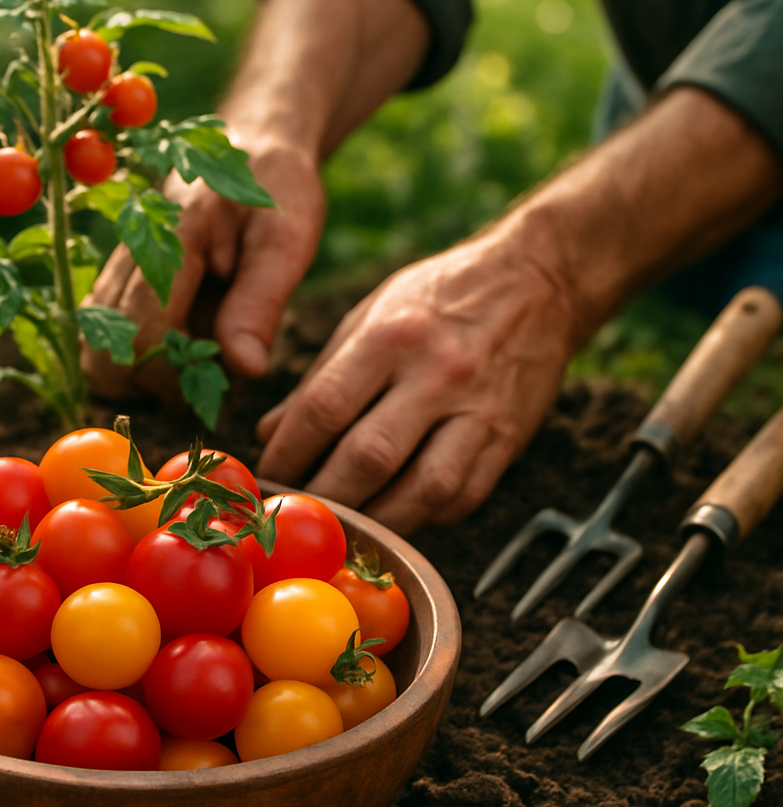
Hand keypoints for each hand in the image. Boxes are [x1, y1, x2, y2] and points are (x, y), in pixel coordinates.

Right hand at [80, 134, 325, 400]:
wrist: (253, 146)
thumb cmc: (276, 188)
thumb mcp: (287, 239)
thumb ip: (261, 303)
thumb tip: (243, 370)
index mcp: (168, 241)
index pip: (141, 335)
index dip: (176, 375)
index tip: (218, 378)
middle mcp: (128, 255)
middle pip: (102, 358)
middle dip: (150, 384)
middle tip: (204, 373)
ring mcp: (118, 268)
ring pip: (97, 353)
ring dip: (143, 373)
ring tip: (197, 355)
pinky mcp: (120, 279)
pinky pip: (108, 335)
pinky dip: (140, 355)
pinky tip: (185, 340)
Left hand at [255, 230, 576, 535]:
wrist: (539, 281)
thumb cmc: (439, 298)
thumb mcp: (370, 315)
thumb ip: (320, 376)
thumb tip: (270, 432)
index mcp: (392, 337)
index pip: (325, 408)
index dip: (288, 452)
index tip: (268, 475)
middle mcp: (438, 375)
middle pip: (370, 458)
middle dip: (325, 495)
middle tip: (299, 511)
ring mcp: (478, 412)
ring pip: (423, 491)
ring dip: (376, 520)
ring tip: (344, 525)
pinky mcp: (508, 441)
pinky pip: (462, 499)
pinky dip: (422, 517)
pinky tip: (395, 515)